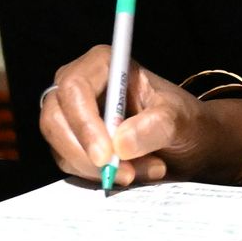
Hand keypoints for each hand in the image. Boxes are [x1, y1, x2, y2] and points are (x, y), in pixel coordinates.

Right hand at [37, 44, 241, 186]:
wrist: (186, 143)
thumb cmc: (182, 120)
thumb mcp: (179, 119)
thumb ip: (155, 126)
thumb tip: (121, 143)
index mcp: (103, 64)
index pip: (75, 88)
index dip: (84, 122)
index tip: (106, 156)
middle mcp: (81, 86)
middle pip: (55, 119)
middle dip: (86, 154)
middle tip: (125, 174)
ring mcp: (73, 115)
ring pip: (60, 147)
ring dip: (98, 170)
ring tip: (143, 171)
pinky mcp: (73, 143)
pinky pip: (70, 164)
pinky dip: (98, 177)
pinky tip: (133, 173)